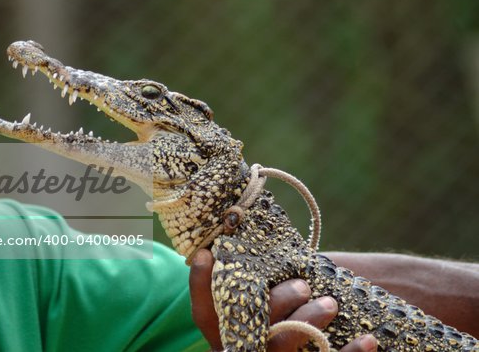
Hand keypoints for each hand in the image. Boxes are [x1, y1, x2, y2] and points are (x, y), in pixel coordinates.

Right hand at [189, 249, 377, 351]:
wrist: (282, 351)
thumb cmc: (276, 317)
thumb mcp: (261, 299)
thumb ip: (257, 279)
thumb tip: (251, 228)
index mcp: (225, 330)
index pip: (204, 310)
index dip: (200, 283)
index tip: (206, 253)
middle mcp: (239, 349)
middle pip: (248, 329)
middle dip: (276, 302)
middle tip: (302, 285)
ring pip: (279, 348)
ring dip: (307, 324)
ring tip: (330, 303)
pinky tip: (368, 340)